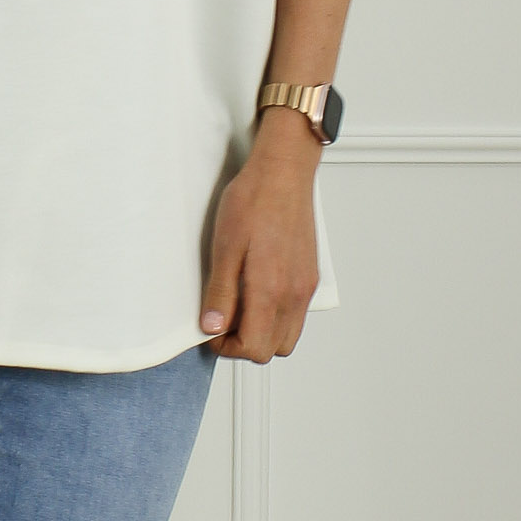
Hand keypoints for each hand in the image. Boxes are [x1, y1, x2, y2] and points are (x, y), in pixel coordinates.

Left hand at [198, 149, 319, 362]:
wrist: (283, 172)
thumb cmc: (254, 200)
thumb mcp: (225, 246)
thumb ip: (220, 292)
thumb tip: (213, 327)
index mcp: (271, 290)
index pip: (254, 349)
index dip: (227, 347)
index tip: (212, 328)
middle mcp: (294, 294)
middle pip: (272, 349)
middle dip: (245, 343)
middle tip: (223, 318)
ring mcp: (305, 286)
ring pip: (287, 335)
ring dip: (263, 331)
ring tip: (239, 304)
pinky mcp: (309, 275)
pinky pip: (296, 313)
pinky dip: (277, 314)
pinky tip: (258, 289)